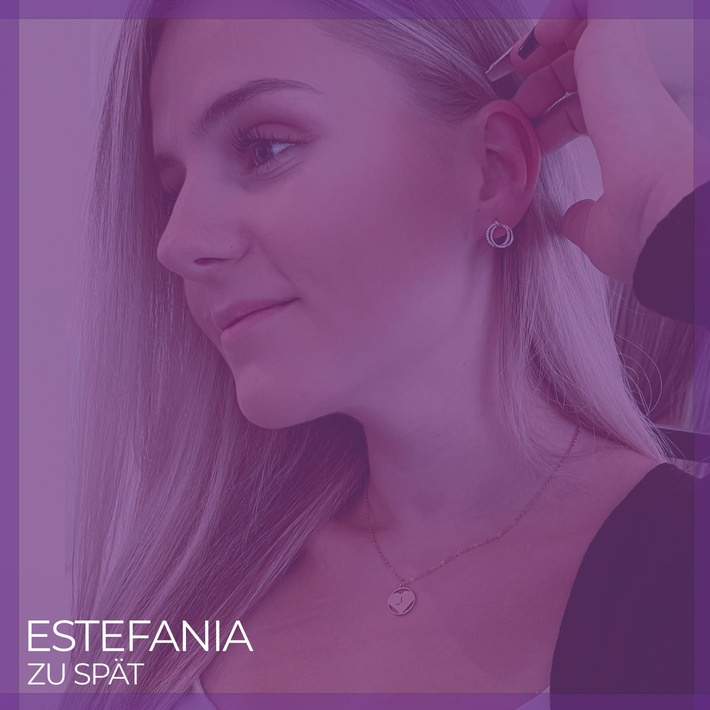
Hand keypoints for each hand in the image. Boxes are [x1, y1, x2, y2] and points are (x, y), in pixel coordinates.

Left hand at [501, 0, 701, 282]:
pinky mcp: (614, 39)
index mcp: (625, 128)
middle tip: (509, 101)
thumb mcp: (599, 226)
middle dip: (535, 80)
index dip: (546, 113)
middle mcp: (628, 93)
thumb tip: (573, 221)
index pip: (582, 106)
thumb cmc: (638, 223)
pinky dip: (557, 12)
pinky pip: (586, 1)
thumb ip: (583, 217)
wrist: (661, 209)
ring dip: (543, 42)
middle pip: (576, 66)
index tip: (521, 131)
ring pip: (583, 25)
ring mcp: (622, 65)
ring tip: (515, 65)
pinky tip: (531, 44)